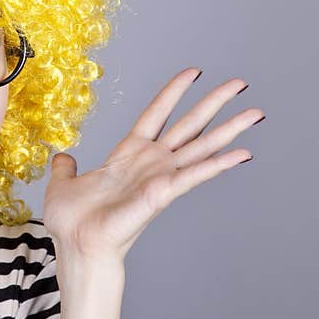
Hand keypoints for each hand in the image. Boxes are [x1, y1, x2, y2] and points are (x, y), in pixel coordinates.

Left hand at [42, 68, 263, 267]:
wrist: (76, 245)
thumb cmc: (71, 222)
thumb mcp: (63, 184)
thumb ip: (66, 168)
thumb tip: (62, 157)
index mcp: (127, 155)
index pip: (156, 114)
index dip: (173, 92)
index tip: (192, 73)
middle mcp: (150, 163)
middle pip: (189, 124)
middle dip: (215, 102)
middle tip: (240, 83)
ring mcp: (160, 177)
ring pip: (202, 146)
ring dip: (230, 128)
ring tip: (256, 112)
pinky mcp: (162, 193)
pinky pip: (194, 174)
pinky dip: (218, 164)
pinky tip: (242, 154)